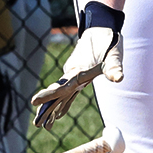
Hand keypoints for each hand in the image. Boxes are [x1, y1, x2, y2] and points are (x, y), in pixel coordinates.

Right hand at [31, 2, 123, 129]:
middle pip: (56, 94)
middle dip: (46, 109)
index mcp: (77, 70)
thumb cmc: (108, 41)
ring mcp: (73, 74)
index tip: (34, 102)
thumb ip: (114, 67)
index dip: (48, 95)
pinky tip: (58, 114)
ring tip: (44, 126)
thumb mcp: (114, 54)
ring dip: (52, 110)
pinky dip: (62, 104)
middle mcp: (72, 73)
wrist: (101, 27)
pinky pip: (67, 93)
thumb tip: (118, 78)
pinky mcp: (78, 75)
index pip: (61, 86)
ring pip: (60, 95)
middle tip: (37, 124)